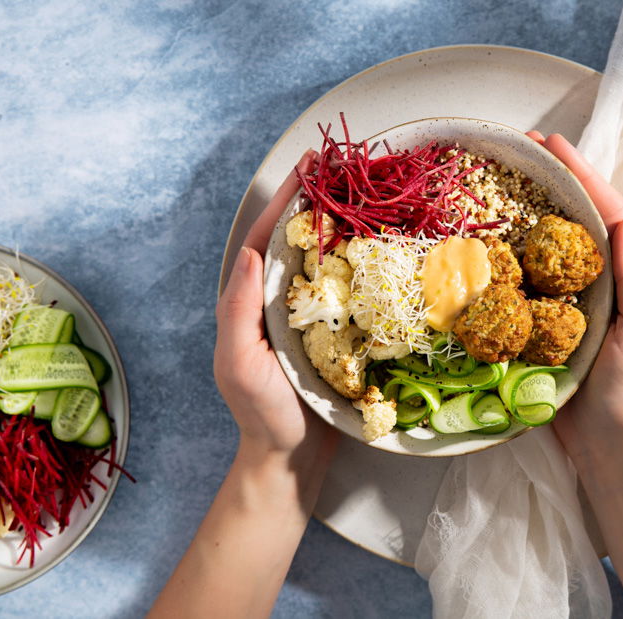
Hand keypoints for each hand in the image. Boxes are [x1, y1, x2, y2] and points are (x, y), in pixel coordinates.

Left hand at [214, 151, 337, 460]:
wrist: (293, 456)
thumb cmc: (262, 413)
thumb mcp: (239, 363)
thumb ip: (238, 311)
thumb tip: (250, 253)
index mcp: (251, 300)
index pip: (267, 237)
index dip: (288, 199)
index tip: (311, 166)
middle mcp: (278, 300)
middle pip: (297, 238)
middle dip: (318, 200)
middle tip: (344, 165)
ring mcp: (307, 315)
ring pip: (324, 258)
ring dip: (342, 224)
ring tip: (367, 193)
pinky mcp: (334, 330)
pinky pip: (347, 286)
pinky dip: (362, 260)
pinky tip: (383, 246)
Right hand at [527, 132, 622, 471]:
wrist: (607, 448)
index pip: (609, 213)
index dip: (584, 175)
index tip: (555, 144)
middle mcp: (602, 281)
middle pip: (579, 218)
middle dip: (555, 180)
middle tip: (522, 148)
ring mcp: (571, 301)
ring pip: (551, 243)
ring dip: (530, 208)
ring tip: (503, 179)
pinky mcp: (544, 323)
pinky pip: (526, 279)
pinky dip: (510, 253)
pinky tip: (488, 238)